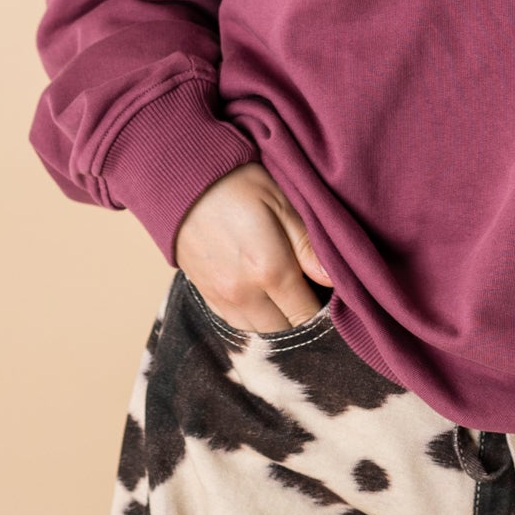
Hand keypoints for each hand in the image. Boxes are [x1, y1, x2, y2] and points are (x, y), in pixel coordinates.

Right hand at [172, 162, 332, 333]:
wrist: (182, 180)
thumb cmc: (238, 183)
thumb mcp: (281, 201)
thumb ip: (308, 244)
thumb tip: (333, 279)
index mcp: (269, 269)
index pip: (307, 315)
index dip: (325, 310)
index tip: (333, 296)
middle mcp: (244, 294)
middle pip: (285, 331)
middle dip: (303, 319)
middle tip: (314, 293)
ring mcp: (222, 299)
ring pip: (260, 333)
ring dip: (278, 321)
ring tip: (289, 294)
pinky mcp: (206, 297)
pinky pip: (237, 325)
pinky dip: (255, 319)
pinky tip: (265, 297)